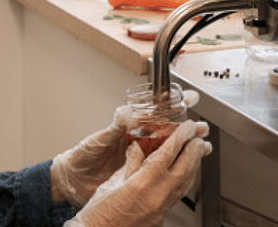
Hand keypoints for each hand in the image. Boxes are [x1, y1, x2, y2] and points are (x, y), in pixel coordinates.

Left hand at [51, 90, 199, 207]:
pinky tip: (189, 165)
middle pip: (168, 130)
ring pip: (169, 148)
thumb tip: (125, 112)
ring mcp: (140, 156)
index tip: (189, 98)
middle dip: (187, 126)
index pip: (156, 112)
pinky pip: (162, 166)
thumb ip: (114, 127)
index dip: (173, 104)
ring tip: (203, 144)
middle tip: (202, 126)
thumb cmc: (83, 156)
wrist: (74, 180)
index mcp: (130, 127)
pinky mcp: (139, 171)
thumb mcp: (99, 140)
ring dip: (186, 145)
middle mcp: (138, 139)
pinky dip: (177, 164)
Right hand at [63, 118, 211, 226]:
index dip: (180, 137)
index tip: (188, 127)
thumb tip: (138, 148)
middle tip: (199, 137)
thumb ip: (130, 164)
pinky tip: (182, 176)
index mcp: (143, 183)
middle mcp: (156, 198)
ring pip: (184, 184)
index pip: (168, 154)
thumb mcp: (111, 182)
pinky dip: (183, 182)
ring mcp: (160, 212)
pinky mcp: (159, 221)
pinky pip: (177, 196)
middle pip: (184, 168)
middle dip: (194, 150)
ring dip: (192, 166)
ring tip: (196, 153)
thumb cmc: (97, 215)